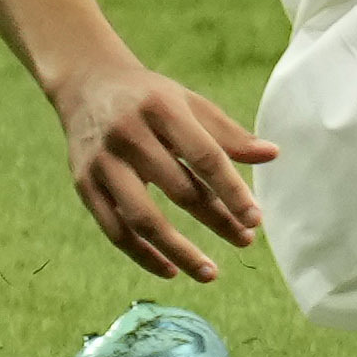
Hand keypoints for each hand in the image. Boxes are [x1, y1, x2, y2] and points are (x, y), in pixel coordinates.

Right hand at [56, 60, 277, 282]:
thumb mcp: (189, 103)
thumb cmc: (150, 97)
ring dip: (179, 251)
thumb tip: (272, 155)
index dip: (232, 190)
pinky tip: (171, 270)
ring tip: (210, 273)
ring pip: (142, 218)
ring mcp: (103, 162)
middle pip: (178, 189)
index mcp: (161, 108)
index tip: (256, 219)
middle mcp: (128, 134)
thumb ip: (228, 133)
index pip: (204, 156)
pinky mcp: (84, 184)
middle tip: (246, 241)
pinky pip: (115, 230)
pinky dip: (143, 255)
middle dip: (216, 219)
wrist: (87, 83)